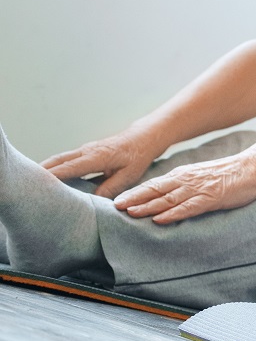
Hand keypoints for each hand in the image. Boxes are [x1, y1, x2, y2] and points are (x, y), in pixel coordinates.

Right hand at [41, 129, 166, 198]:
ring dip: (44, 169)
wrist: (142, 139)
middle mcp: (86, 152)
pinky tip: (48, 178)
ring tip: (32, 183)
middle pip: (57, 161)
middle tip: (27, 186)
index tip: (38, 186)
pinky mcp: (85, 152)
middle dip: (40, 172)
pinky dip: (53, 167)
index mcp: (96, 157)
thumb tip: (93, 201)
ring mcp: (84, 150)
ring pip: (58, 159)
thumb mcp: (129, 175)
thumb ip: (111, 188)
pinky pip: (64, 159)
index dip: (52, 177)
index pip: (68, 168)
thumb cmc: (137, 157)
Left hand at [112, 153, 255, 223]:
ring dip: (148, 206)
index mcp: (183, 175)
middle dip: (134, 199)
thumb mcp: (202, 176)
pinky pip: (189, 207)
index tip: (118, 201)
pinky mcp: (211, 198)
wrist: (252, 166)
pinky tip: (161, 219)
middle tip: (115, 207)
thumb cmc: (230, 174)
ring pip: (168, 198)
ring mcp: (198, 189)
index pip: (154, 184)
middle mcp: (186, 180)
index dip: (135, 193)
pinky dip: (174, 213)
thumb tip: (169, 196)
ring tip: (131, 213)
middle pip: (155, 190)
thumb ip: (186, 185)